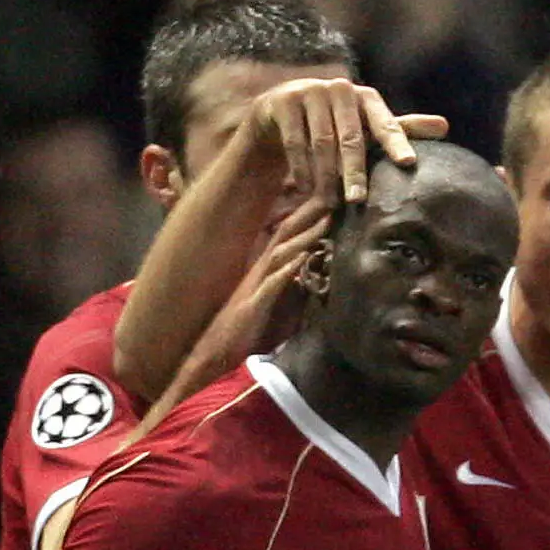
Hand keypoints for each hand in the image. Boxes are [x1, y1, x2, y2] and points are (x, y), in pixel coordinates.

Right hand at [235, 196, 329, 347]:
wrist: (221, 351)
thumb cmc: (251, 331)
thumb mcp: (284, 311)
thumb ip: (298, 294)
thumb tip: (313, 281)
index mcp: (268, 271)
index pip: (289, 239)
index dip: (307, 222)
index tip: (329, 205)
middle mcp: (261, 271)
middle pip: (285, 237)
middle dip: (307, 218)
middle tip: (329, 198)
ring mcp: (257, 285)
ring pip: (281, 253)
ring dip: (303, 238)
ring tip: (324, 222)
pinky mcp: (255, 304)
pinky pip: (273, 283)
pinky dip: (288, 269)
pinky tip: (303, 258)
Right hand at [244, 78, 446, 207]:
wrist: (281, 114)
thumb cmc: (336, 125)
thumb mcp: (368, 128)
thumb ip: (402, 130)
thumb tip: (446, 126)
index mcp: (366, 97)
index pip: (385, 123)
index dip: (397, 142)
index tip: (408, 163)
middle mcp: (340, 89)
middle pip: (351, 138)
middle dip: (354, 172)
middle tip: (357, 200)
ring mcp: (310, 91)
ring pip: (321, 143)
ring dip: (326, 176)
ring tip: (329, 202)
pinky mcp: (283, 101)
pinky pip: (296, 142)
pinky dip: (302, 169)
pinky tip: (306, 190)